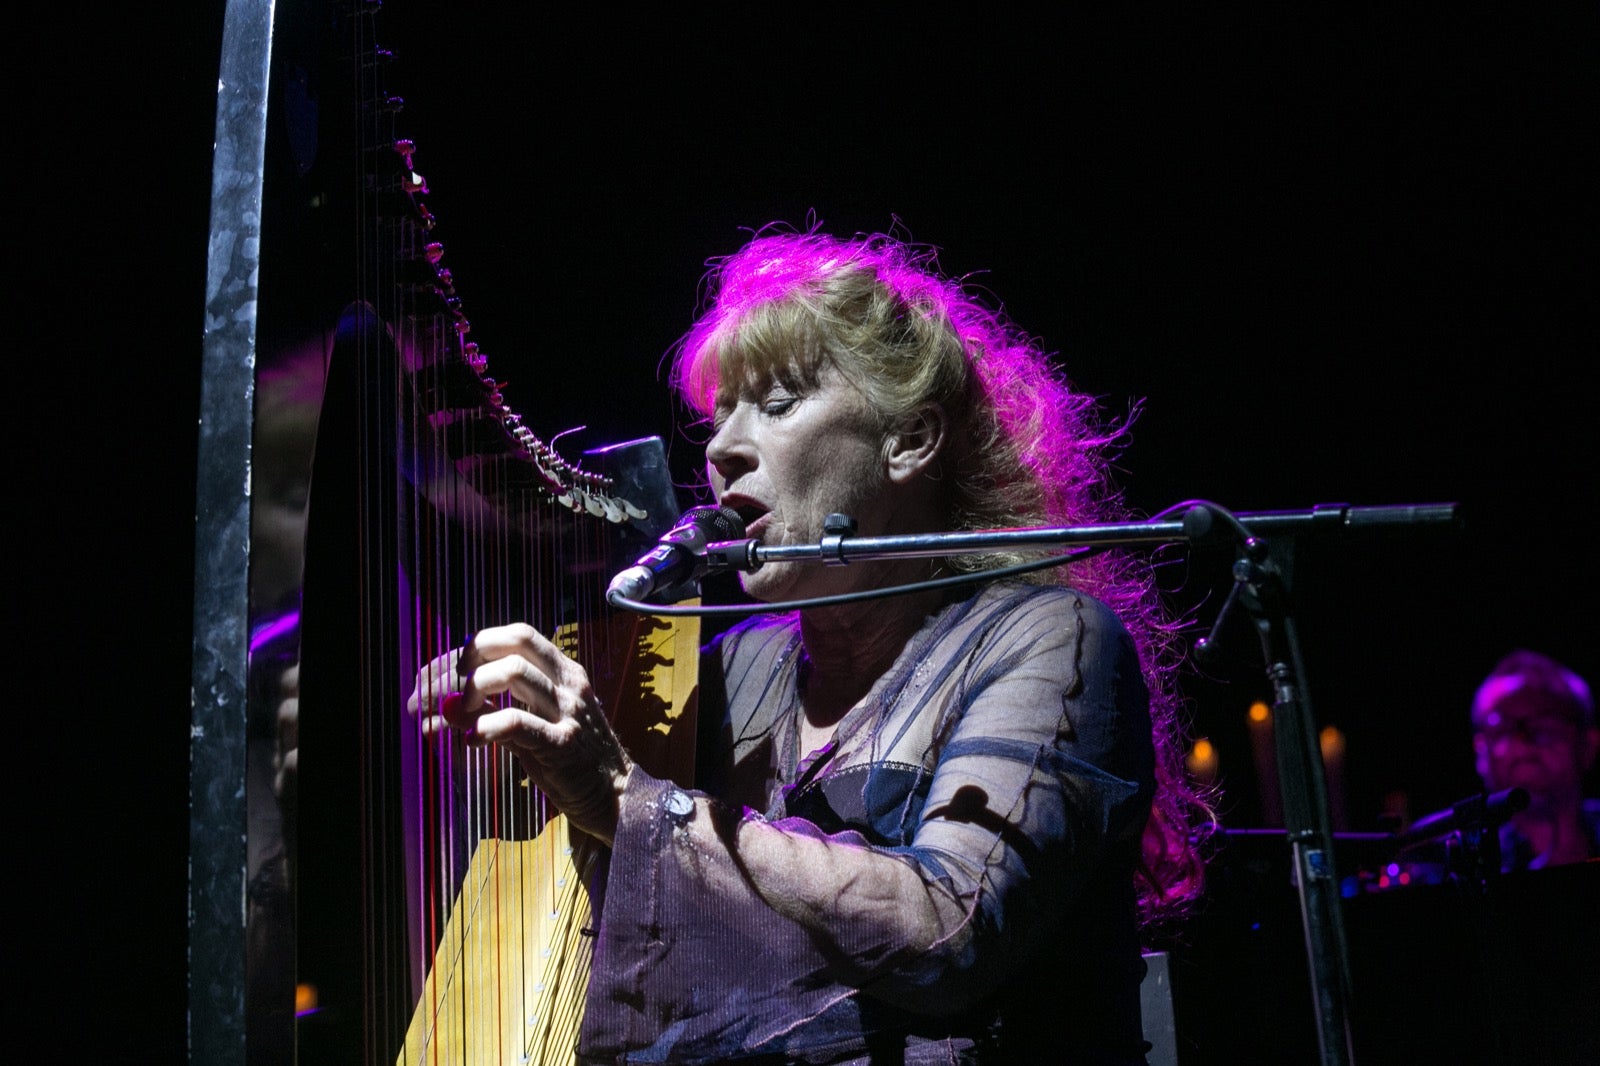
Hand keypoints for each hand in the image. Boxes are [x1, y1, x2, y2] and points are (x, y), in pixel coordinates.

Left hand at [408, 624, 633, 844]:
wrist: (618, 796)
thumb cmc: (576, 761)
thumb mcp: (544, 724)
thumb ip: (502, 710)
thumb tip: (451, 704)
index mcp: (566, 674)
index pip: (521, 635)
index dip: (485, 643)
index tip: (464, 669)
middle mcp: (569, 685)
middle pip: (517, 641)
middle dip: (477, 656)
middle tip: (461, 687)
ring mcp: (568, 712)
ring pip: (513, 672)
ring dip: (476, 688)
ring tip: (465, 714)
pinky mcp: (562, 743)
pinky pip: (516, 722)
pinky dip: (485, 726)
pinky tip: (473, 739)